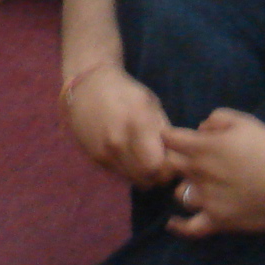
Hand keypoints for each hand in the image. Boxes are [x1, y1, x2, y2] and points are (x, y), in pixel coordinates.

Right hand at [64, 63, 175, 187]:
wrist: (86, 85)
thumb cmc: (125, 92)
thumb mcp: (150, 104)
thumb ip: (163, 132)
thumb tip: (177, 157)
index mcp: (138, 124)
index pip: (159, 165)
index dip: (169, 168)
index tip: (171, 160)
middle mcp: (119, 141)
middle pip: (147, 178)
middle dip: (157, 174)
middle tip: (159, 163)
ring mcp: (104, 151)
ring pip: (132, 179)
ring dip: (142, 174)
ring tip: (144, 158)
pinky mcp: (94, 157)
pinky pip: (118, 173)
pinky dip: (127, 169)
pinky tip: (128, 154)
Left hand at [164, 109, 264, 237]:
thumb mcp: (245, 121)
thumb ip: (216, 118)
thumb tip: (200, 129)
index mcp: (203, 146)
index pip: (168, 138)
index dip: (170, 135)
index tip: (177, 137)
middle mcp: (199, 172)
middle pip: (170, 164)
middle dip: (174, 158)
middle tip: (188, 159)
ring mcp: (206, 198)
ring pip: (179, 192)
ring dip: (184, 186)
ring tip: (196, 184)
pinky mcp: (218, 220)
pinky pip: (192, 227)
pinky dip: (180, 226)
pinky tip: (172, 223)